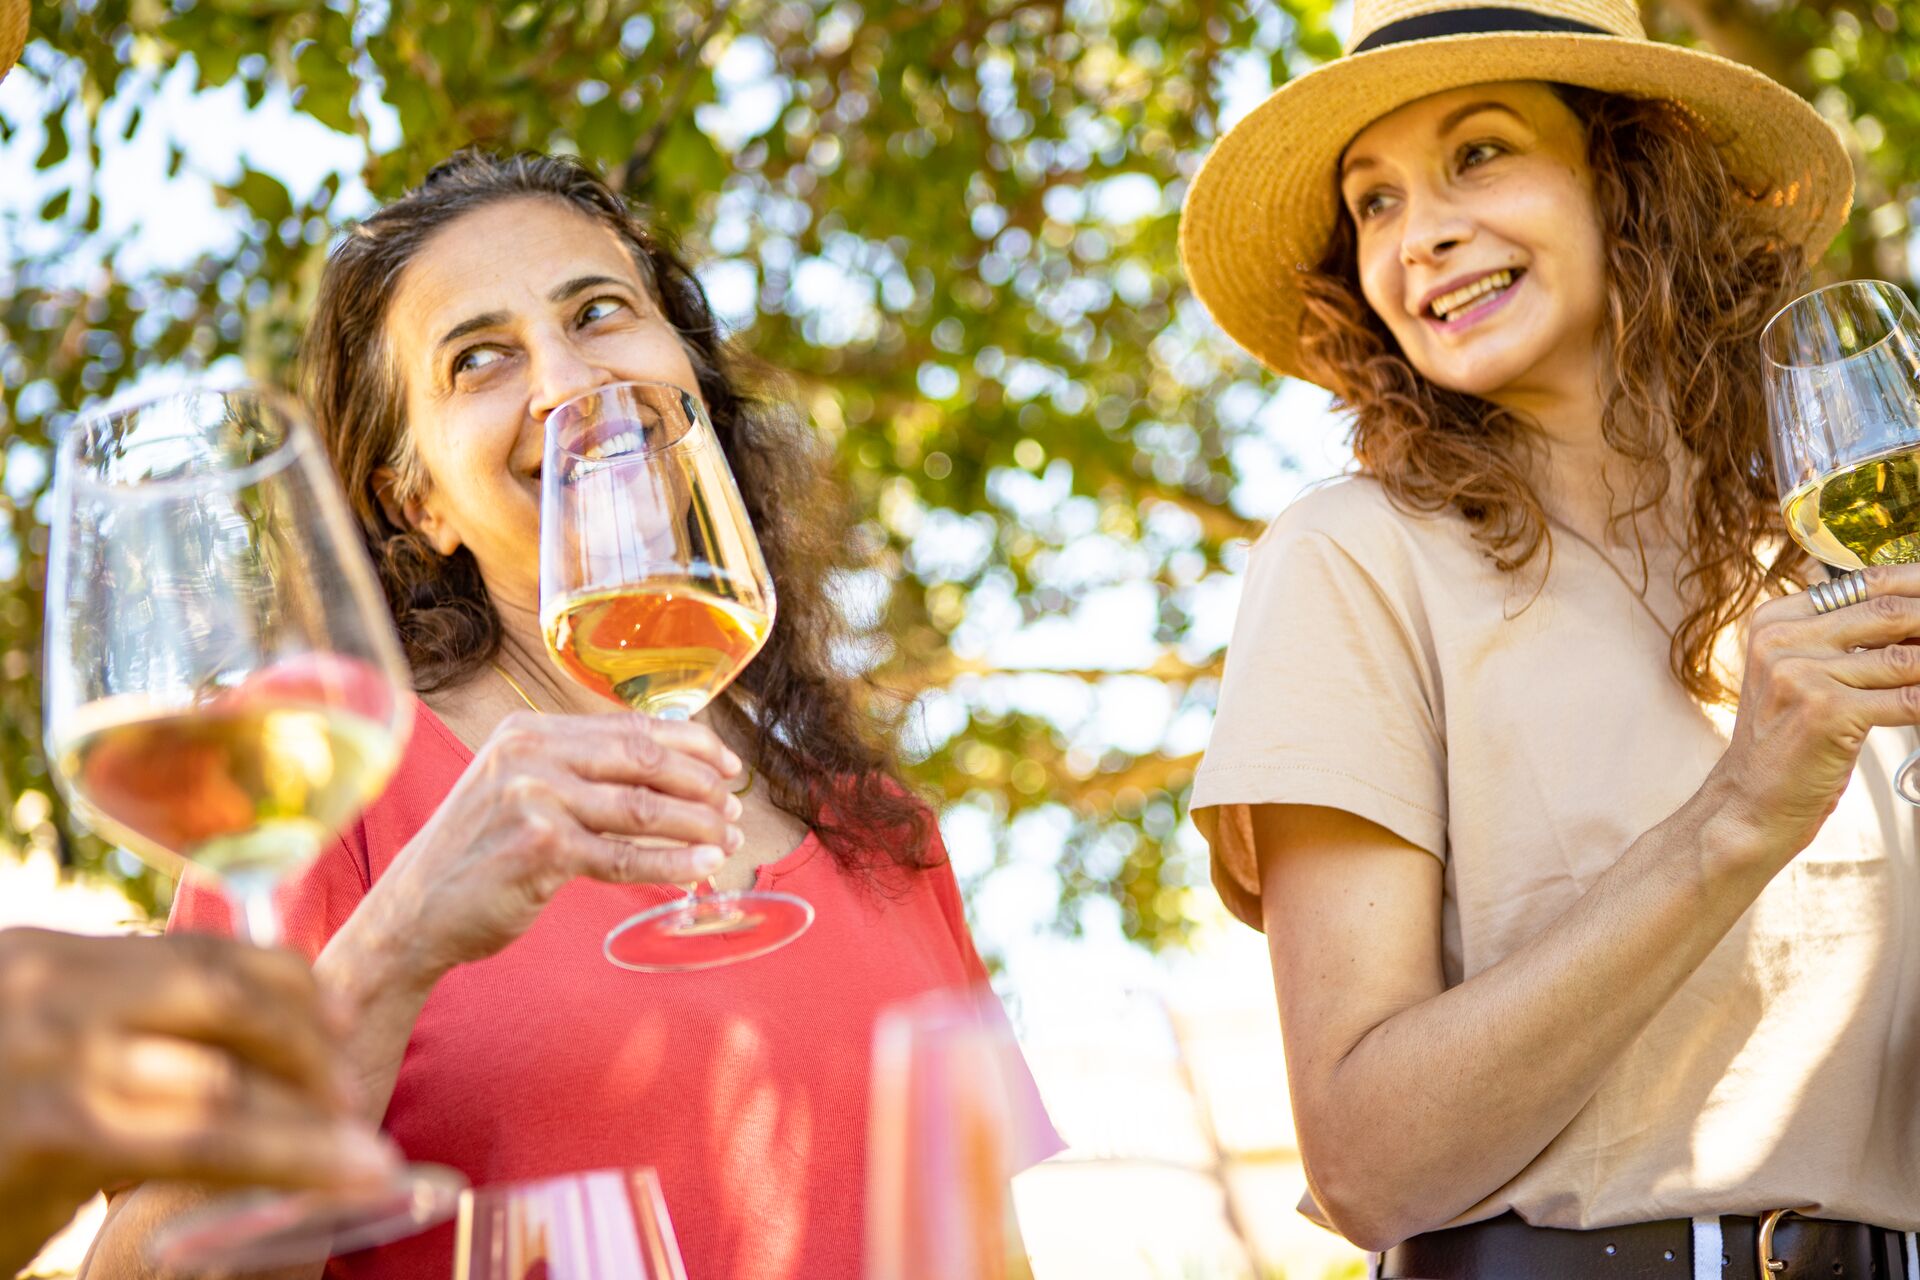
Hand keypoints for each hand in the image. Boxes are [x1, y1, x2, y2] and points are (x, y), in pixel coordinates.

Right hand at [0, 928, 397, 1274]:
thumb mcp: (38, 1061)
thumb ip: (120, 1040)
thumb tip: (248, 1055)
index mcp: (46, 958)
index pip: (201, 950)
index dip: (289, 984)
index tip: (342, 1020)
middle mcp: (45, 984)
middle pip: (226, 995)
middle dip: (307, 1043)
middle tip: (349, 1096)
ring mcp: (45, 1053)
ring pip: (225, 1077)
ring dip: (309, 1121)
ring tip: (364, 1159)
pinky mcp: (47, 1130)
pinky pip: (197, 1140)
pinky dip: (281, 1159)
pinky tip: (332, 1178)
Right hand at [359, 711, 743, 983]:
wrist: (415, 911)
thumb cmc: (479, 853)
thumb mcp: (518, 789)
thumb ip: (576, 771)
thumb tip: (666, 767)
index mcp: (529, 731)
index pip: (632, 726)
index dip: (692, 743)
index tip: (728, 765)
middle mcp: (530, 754)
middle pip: (645, 759)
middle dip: (702, 783)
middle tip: (733, 807)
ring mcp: (534, 799)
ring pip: (642, 807)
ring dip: (697, 824)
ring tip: (728, 840)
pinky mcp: (540, 848)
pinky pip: (624, 855)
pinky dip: (672, 862)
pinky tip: (703, 867)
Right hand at [1711, 564, 1919, 861]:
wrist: (1750, 802)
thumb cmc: (1788, 741)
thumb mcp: (1800, 676)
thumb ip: (1845, 641)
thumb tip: (1917, 621)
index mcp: (1774, 620)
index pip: (1865, 582)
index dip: (1919, 586)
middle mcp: (1781, 640)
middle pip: (1889, 610)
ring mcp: (1798, 674)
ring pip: (1904, 657)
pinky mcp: (1823, 711)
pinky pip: (1907, 699)